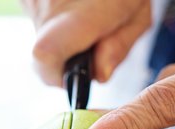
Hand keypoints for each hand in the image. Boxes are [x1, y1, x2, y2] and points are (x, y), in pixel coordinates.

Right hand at [22, 0, 150, 85]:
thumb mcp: (137, 14)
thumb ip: (118, 49)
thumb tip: (99, 74)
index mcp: (81, 15)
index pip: (45, 57)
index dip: (56, 75)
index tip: (73, 74)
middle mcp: (49, 4)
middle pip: (44, 51)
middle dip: (67, 52)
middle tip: (91, 33)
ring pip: (40, 32)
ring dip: (60, 31)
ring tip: (84, 8)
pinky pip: (36, 14)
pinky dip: (54, 13)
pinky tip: (72, 2)